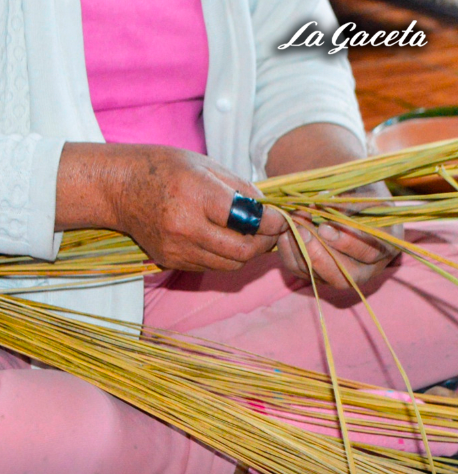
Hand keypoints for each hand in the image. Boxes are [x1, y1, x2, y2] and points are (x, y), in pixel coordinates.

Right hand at [56, 143, 286, 270]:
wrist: (118, 188)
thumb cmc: (164, 168)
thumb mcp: (205, 164)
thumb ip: (240, 188)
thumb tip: (270, 209)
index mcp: (195, 194)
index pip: (247, 218)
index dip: (271, 222)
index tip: (280, 218)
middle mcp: (185, 226)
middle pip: (243, 250)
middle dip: (265, 243)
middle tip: (272, 231)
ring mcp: (177, 249)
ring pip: (231, 264)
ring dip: (249, 253)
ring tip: (253, 236)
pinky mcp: (172, 262)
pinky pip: (212, 266)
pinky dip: (227, 257)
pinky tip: (227, 240)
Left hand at [276, 181, 403, 289]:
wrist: (344, 196)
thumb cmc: (358, 188)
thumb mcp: (360, 186)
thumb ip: (348, 198)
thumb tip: (325, 204)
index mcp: (386, 243)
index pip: (370, 252)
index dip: (347, 242)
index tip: (324, 226)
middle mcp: (368, 267)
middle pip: (344, 276)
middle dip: (319, 255)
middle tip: (301, 230)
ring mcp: (343, 274)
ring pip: (320, 277)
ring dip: (301, 252)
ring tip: (291, 226)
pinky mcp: (321, 275)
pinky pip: (302, 272)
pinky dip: (290, 253)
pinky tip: (284, 232)